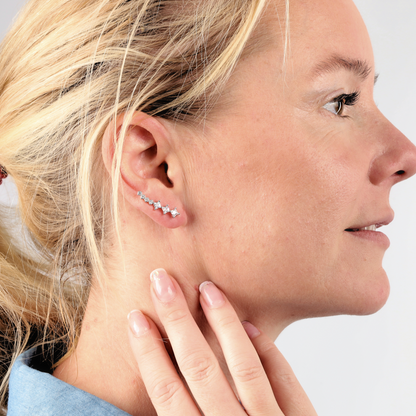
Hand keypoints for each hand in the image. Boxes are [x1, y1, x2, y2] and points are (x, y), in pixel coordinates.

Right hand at [127, 269, 317, 414]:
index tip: (136, 318)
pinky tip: (251, 325)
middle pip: (199, 368)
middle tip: (162, 280)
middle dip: (178, 321)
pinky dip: (268, 351)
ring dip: (222, 324)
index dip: (149, 353)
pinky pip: (285, 381)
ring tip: (207, 288)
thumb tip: (167, 385)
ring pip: (242, 366)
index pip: (167, 392)